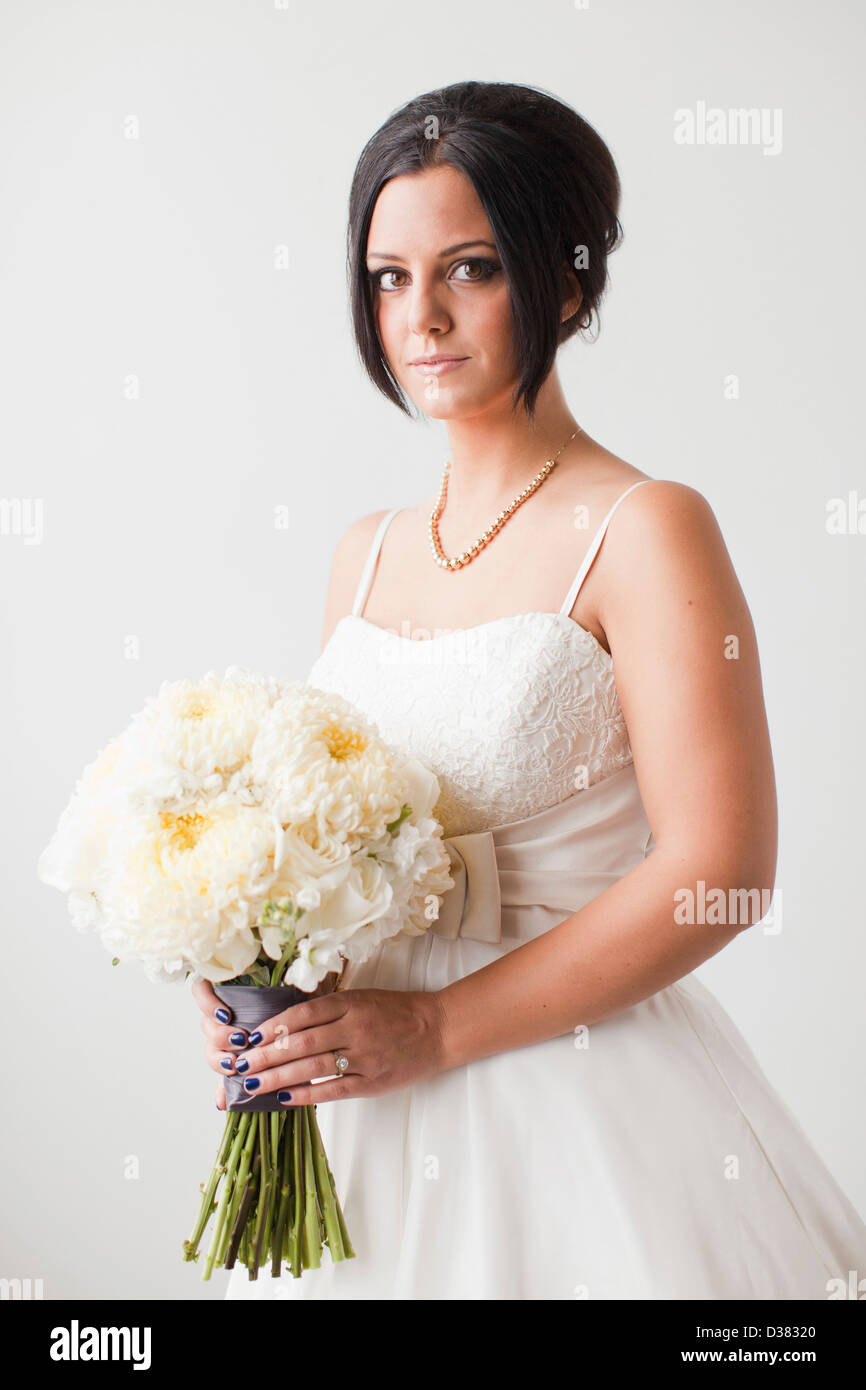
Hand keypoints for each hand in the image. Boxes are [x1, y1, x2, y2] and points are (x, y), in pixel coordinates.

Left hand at [191, 977, 448, 1108]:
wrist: (437, 1030)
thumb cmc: (397, 1011)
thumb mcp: (363, 997)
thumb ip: (330, 1007)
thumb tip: (287, 1022)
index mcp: (351, 1004)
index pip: (303, 1014)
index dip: (273, 1026)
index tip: (250, 1036)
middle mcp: (355, 1029)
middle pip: (301, 1043)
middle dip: (266, 1055)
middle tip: (240, 1064)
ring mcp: (364, 1058)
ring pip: (312, 1069)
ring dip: (278, 1077)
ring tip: (253, 1084)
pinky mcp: (372, 1083)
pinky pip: (333, 1091)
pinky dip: (306, 1095)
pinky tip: (284, 1099)